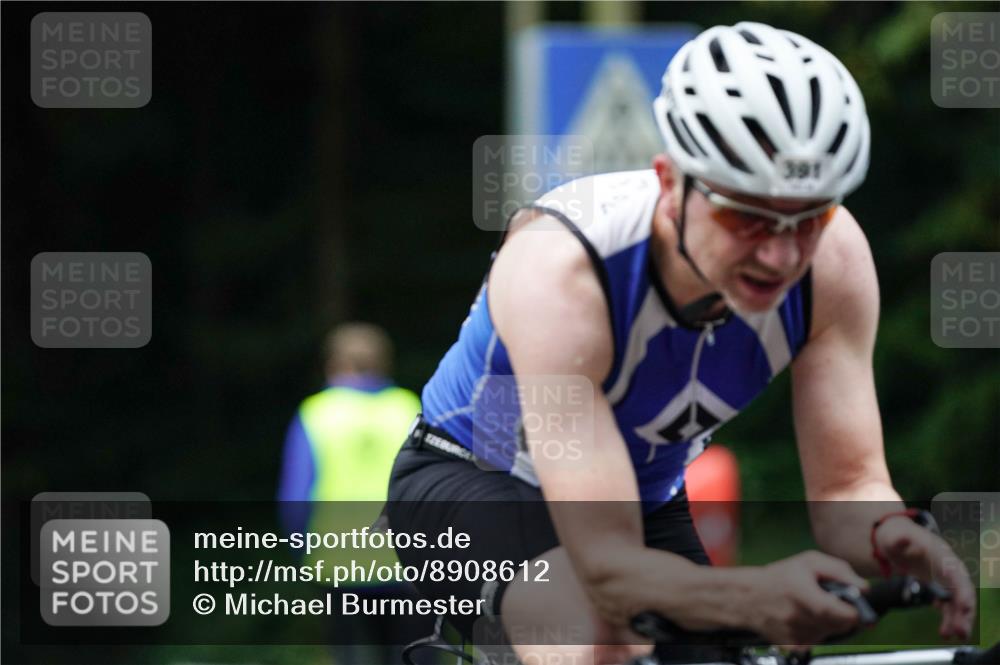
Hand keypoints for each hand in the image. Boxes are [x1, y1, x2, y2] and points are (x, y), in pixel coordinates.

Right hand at [742, 550, 868, 645]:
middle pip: (843, 626)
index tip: (850, 602)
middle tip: (826, 599)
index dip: (855, 610)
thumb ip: (841, 572)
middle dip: (841, 613)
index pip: (848, 617)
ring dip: (828, 622)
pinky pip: (818, 641)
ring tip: (810, 607)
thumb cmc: (779, 577)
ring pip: (831, 634)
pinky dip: (816, 631)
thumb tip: (864, 589)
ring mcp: (798, 637)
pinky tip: (803, 618)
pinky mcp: (795, 648)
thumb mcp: (810, 561)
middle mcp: (803, 621)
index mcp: (808, 598)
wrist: (748, 597)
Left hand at [874, 516, 975, 638]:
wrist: (893, 537)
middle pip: (962, 592)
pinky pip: (947, 605)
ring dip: (955, 620)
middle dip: (964, 613)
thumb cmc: (895, 535)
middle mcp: (948, 568)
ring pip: (956, 602)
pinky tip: (943, 629)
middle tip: (960, 633)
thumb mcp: (893, 536)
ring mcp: (944, 579)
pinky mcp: (938, 586)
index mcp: (941, 555)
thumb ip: (898, 540)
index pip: (958, 575)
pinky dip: (947, 617)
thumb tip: (902, 540)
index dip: (963, 592)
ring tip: (946, 635)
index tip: (964, 608)